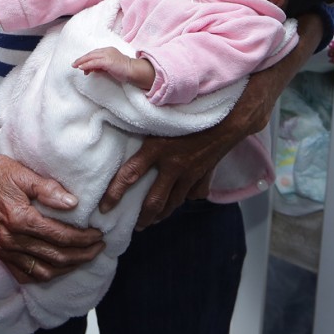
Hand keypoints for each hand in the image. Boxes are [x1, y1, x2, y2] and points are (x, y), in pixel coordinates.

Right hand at [0, 119, 103, 283]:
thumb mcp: (24, 174)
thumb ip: (49, 190)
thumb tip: (73, 204)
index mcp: (20, 219)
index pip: (61, 236)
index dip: (83, 238)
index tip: (98, 235)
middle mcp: (11, 238)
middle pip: (56, 257)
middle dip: (82, 255)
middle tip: (99, 247)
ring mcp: (4, 248)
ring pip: (43, 271)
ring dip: (67, 268)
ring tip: (83, 258)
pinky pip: (25, 274)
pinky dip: (44, 275)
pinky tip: (57, 268)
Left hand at [73, 46, 154, 89]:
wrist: (133, 71)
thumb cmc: (123, 70)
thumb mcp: (109, 67)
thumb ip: (100, 66)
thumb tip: (91, 70)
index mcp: (108, 50)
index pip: (94, 54)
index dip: (86, 59)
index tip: (80, 65)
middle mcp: (107, 50)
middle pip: (91, 54)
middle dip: (81, 59)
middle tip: (73, 64)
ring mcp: (107, 55)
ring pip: (91, 57)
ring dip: (81, 62)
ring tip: (75, 66)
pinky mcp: (108, 61)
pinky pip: (94, 63)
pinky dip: (86, 65)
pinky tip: (81, 68)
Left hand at [99, 14, 320, 226]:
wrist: (230, 116)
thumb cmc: (190, 107)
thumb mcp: (160, 112)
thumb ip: (139, 118)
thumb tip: (114, 112)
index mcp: (157, 149)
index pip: (129, 176)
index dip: (115, 194)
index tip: (104, 207)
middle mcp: (173, 166)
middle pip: (153, 200)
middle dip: (142, 216)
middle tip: (132, 226)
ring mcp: (191, 174)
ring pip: (173, 201)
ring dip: (162, 213)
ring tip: (151, 222)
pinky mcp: (205, 174)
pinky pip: (194, 193)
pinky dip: (186, 199)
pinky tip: (181, 202)